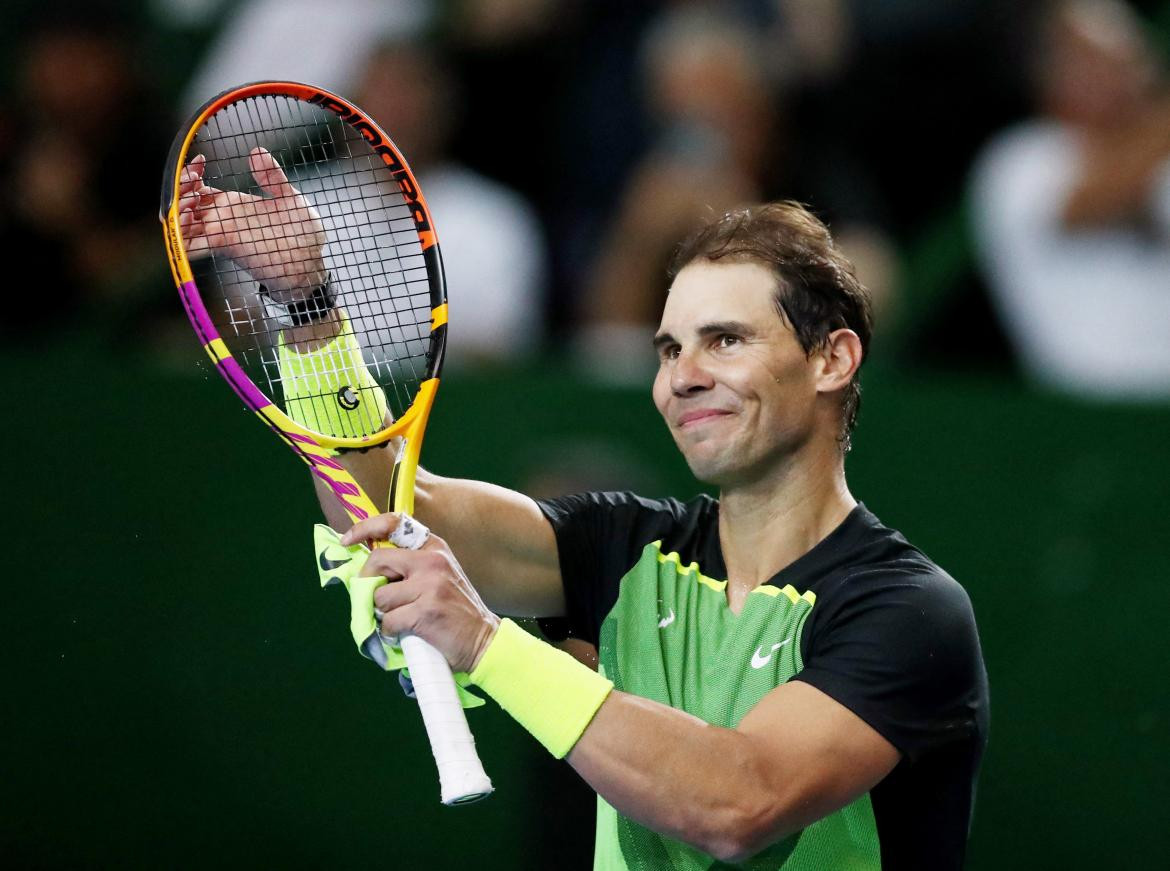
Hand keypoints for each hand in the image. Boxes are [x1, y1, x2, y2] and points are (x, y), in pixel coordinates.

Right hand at [178, 148, 326, 294]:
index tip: (200, 160)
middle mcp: (223, 219)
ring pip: (184, 223)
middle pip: (185, 203)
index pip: (199, 187)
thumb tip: (257, 151)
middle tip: (192, 179)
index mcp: (234, 205)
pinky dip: (182, 235)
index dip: (192, 172)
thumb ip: (273, 177)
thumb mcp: (290, 199)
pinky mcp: (227, 248)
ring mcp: (223, 234)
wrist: (313, 263)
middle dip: (179, 189)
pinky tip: (184, 221)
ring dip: (177, 210)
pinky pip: (194, 246)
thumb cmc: (304, 235)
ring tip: (186, 200)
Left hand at [347, 513, 499, 672]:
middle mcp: (432, 561)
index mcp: (434, 548)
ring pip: (380, 597)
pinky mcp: (425, 612)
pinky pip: (388, 622)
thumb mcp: (438, 576)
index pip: (394, 524)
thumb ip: (409, 567)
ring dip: (384, 614)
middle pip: (377, 561)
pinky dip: (391, 633)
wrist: (483, 639)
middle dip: (368, 583)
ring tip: (401, 619)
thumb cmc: (454, 610)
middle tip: (375, 599)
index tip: (347, 540)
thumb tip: (367, 571)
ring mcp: (430, 585)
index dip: (365, 528)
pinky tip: (405, 633)